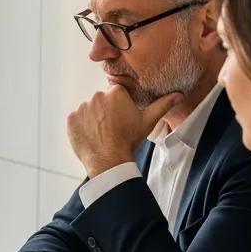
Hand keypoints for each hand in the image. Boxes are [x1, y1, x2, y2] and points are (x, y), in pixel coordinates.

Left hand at [66, 86, 181, 178]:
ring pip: (89, 111)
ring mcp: (82, 107)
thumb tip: (179, 94)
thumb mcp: (149, 121)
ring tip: (102, 134)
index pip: (116, 95)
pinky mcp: (71, 119)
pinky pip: (76, 120)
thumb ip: (163, 105)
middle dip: (106, 112)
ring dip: (93, 120)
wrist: (109, 159)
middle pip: (101, 102)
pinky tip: (91, 137)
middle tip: (113, 129)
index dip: (120, 107)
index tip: (122, 119)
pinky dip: (81, 127)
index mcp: (115, 92)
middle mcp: (97, 95)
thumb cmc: (129, 139)